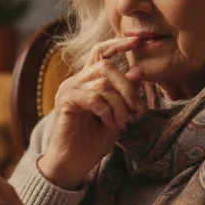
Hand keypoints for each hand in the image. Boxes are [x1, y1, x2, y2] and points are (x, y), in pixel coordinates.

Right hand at [39, 36, 145, 188]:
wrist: (73, 163)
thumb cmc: (93, 140)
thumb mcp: (116, 114)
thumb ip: (125, 93)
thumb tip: (139, 71)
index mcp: (87, 81)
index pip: (100, 52)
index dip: (117, 44)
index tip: (137, 41)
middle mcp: (75, 81)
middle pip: (107, 67)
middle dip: (128, 87)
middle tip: (138, 109)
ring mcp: (68, 90)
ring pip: (104, 84)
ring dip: (120, 105)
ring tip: (122, 122)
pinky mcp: (65, 102)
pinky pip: (94, 98)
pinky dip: (107, 111)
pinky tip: (108, 123)